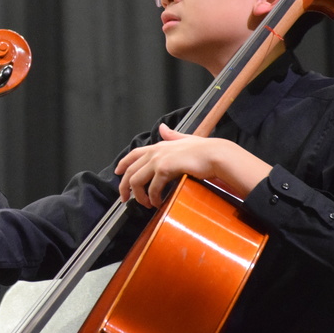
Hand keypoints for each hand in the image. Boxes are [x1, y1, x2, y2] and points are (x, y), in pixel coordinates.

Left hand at [115, 124, 270, 206]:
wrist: (216, 155)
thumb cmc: (204, 150)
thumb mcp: (185, 140)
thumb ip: (172, 136)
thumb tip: (163, 128)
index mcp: (159, 145)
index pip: (133, 154)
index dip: (123, 164)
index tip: (117, 173)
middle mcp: (155, 151)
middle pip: (130, 171)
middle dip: (124, 187)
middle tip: (125, 199)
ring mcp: (159, 159)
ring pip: (137, 181)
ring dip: (139, 196)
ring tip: (146, 204)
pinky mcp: (164, 169)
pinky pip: (152, 188)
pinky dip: (153, 198)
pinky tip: (158, 203)